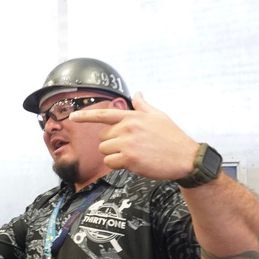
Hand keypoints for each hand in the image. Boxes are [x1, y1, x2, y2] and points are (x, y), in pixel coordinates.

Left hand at [70, 92, 199, 180]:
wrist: (186, 158)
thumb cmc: (172, 138)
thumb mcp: (159, 116)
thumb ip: (143, 106)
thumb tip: (137, 93)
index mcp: (133, 117)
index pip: (104, 114)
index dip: (86, 116)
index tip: (72, 117)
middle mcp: (128, 128)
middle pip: (103, 137)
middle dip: (112, 144)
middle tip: (131, 147)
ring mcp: (127, 143)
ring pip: (105, 151)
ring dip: (114, 155)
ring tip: (134, 155)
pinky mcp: (128, 158)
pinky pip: (110, 162)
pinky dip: (117, 165)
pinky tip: (133, 163)